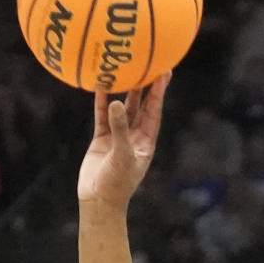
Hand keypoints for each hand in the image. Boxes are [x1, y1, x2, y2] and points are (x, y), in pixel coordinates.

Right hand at [77, 75, 170, 211]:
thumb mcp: (122, 155)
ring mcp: (118, 136)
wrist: (99, 200)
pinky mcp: (102, 138)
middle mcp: (135, 136)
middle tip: (149, 61)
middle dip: (145, 85)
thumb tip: (116, 102)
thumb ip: (120, 128)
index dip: (159, 91)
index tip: (165, 71)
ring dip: (123, 90)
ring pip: (122, 107)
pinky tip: (100, 85)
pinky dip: (101, 102)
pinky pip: (102, 115)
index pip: (155, 111)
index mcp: (147, 141)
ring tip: (125, 66)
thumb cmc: (117, 183)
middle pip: (141, 105)